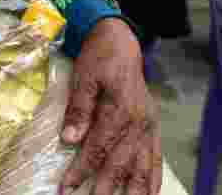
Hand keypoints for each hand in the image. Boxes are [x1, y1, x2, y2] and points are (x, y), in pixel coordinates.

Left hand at [60, 18, 160, 194]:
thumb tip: (69, 139)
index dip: (81, 169)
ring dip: (134, 191)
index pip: (99, 147)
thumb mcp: (83, 77)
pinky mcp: (153, 127)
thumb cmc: (99, 58)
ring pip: (143, 167)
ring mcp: (148, 127)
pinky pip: (156, 159)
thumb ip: (78, 109)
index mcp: (120, 109)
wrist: (121, 42)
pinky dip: (153, 180)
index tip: (66, 187)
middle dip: (104, 188)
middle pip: (121, 163)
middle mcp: (138, 122)